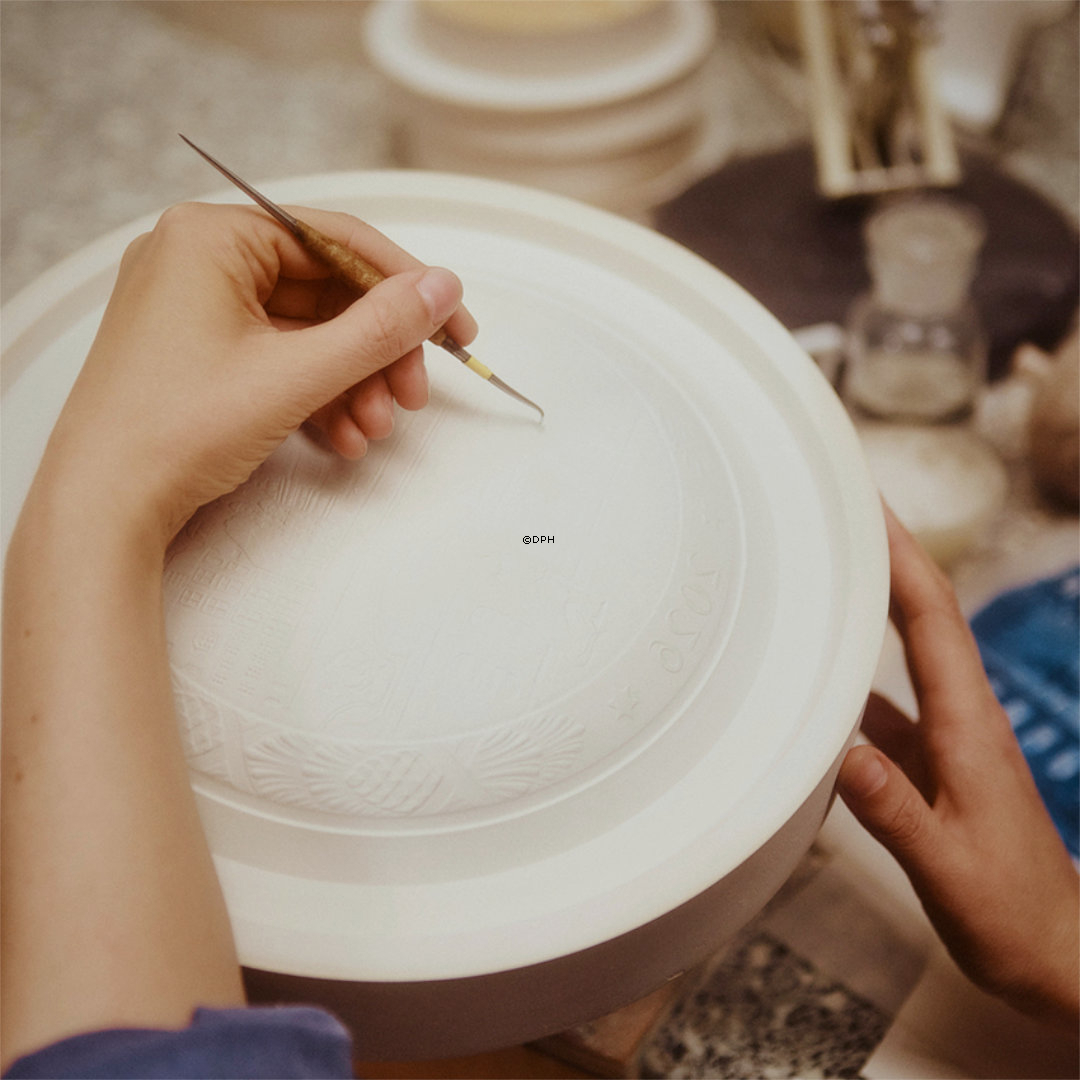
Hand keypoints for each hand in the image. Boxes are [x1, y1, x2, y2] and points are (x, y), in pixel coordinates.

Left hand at [35, 201, 475, 546]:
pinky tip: (343, 436)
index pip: (335, 240)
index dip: (404, 284)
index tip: (452, 323)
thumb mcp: (296, 374)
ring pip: (308, 332)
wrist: (106, 506)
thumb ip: (379, 329)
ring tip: (375, 428)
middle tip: (413, 392)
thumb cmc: (176, 428)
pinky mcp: (202, 352)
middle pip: (326, 291)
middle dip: (377, 351)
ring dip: (354, 381)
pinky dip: (318, 394)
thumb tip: (442, 289)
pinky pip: (281, 359)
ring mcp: (198, 308)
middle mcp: (201, 260)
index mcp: (211, 237)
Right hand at [838, 505, 1078, 1028]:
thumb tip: (844, 755)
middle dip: (887, 551)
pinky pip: (892, 695)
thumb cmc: (1010, 914)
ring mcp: (949, 737)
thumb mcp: (949, 870)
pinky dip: (861, 667)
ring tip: (829, 566)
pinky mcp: (934, 762)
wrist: (1056, 951)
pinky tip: (827, 674)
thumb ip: (895, 813)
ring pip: (909, 648)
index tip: (866, 505)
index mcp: (967, 726)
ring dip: (875, 599)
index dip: (901, 555)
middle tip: (841, 505)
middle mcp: (961, 717)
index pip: (932, 619)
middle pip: (924, 613)